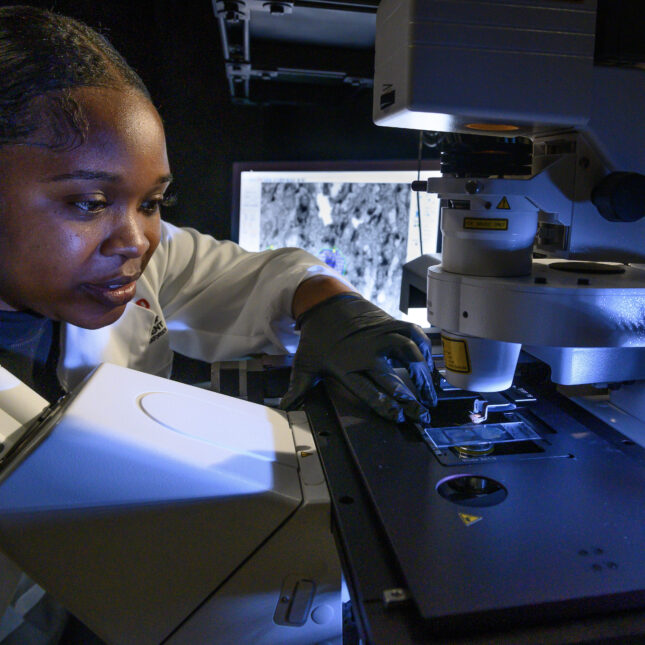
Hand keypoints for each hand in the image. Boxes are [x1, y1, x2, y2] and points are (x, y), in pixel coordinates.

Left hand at [280, 294, 436, 425]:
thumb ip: (298, 387)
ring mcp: (380, 337)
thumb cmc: (316, 337)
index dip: (384, 404)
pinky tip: (429, 364)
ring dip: (422, 373)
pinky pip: (412, 334)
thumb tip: (285, 407)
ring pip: (408, 353)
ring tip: (431, 393)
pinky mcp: (389, 324)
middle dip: (409, 396)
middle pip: (391, 377)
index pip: (368, 390)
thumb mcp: (304, 363)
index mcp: (345, 367)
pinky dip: (424, 347)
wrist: (326, 304)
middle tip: (422, 411)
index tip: (398, 415)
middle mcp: (365, 353)